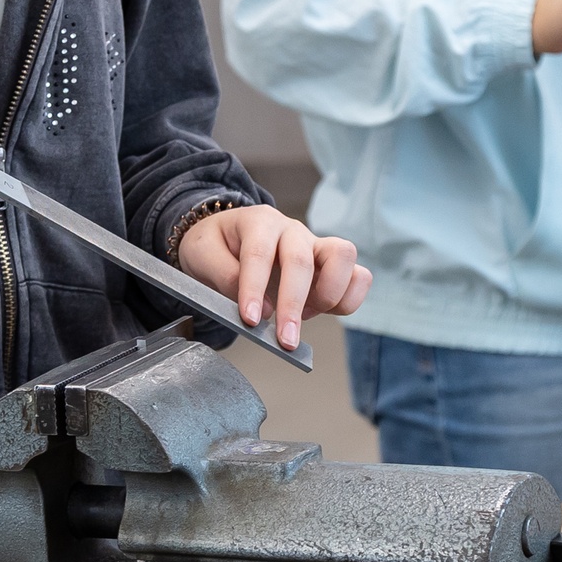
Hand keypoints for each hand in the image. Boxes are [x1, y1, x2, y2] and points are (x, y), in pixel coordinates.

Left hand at [176, 205, 373, 350]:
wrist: (227, 239)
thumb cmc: (216, 245)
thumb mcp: (201, 253)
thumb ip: (224, 276)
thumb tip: (257, 309)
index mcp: (258, 222)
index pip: (259, 253)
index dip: (255, 287)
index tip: (250, 319)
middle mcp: (292, 231)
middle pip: (302, 260)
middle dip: (292, 304)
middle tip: (284, 340)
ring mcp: (316, 246)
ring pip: (343, 256)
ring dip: (329, 294)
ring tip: (306, 316)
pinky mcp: (332, 266)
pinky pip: (359, 276)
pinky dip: (348, 299)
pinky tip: (319, 311)